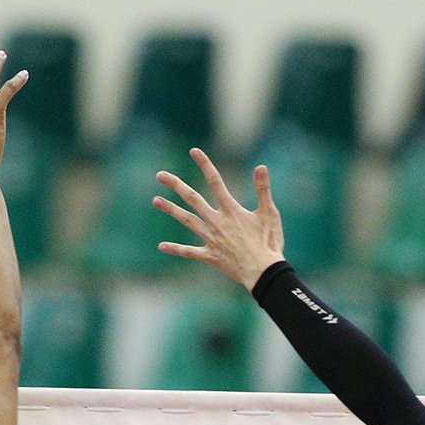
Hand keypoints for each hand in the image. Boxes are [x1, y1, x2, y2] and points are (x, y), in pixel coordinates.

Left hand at [154, 148, 284, 287]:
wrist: (263, 272)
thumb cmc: (269, 242)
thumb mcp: (269, 213)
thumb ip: (263, 189)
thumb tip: (260, 166)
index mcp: (231, 210)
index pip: (216, 181)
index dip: (205, 165)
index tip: (194, 151)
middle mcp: (217, 222)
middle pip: (193, 199)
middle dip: (176, 186)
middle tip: (160, 175)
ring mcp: (211, 239)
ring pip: (187, 221)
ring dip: (170, 210)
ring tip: (155, 200)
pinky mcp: (210, 256)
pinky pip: (189, 252)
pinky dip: (176, 249)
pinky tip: (161, 246)